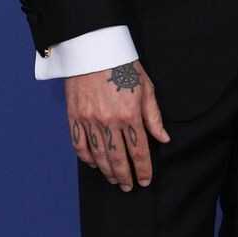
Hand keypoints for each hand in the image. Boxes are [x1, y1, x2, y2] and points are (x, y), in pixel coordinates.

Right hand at [66, 60, 169, 189]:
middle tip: (128, 187)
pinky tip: (93, 164)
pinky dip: (86, 157)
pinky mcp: (74, 116)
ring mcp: (89, 120)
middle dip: (125, 176)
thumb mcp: (146, 87)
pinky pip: (79, 144)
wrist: (93, 49)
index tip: (145, 181)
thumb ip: (153, 116)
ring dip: (107, 171)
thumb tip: (163, 139)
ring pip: (99, 155)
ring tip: (114, 180)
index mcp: (129, 115)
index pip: (139, 151)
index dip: (143, 169)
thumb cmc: (123, 65)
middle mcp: (108, 121)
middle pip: (118, 158)